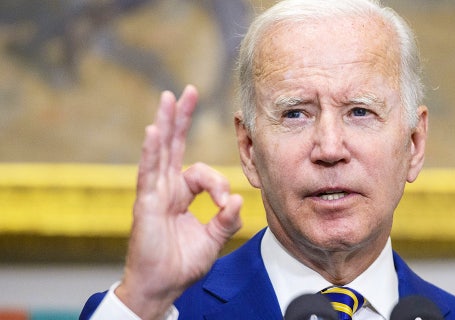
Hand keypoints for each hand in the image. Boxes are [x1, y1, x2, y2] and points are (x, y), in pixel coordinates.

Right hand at [115, 85, 242, 318]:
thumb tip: (237, 200)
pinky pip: (148, 173)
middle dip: (181, 118)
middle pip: (174, 145)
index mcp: (181, 194)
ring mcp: (154, 193)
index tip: (226, 203)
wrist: (162, 286)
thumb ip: (226, 220)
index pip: (201, 172)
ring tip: (169, 98)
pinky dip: (150, 152)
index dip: (217, 183)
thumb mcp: (213, 239)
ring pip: (160, 151)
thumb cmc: (182, 263)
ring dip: (164, 124)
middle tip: (187, 92)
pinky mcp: (145, 204)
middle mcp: (166, 188)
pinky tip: (152, 131)